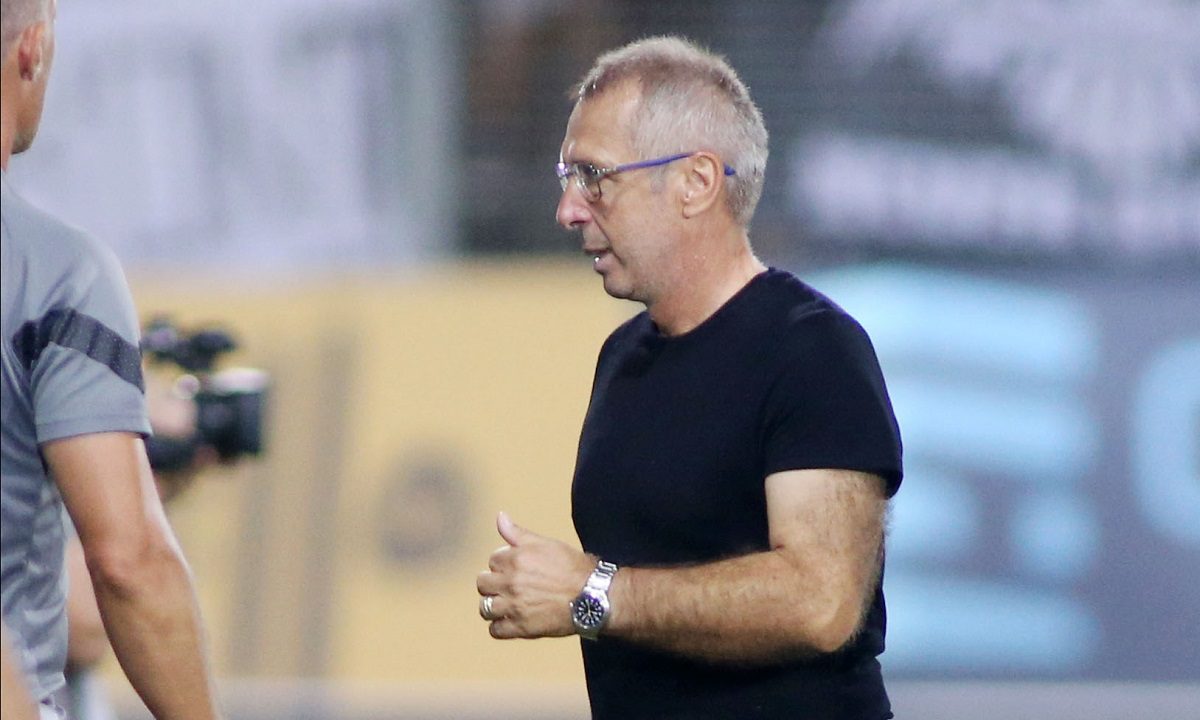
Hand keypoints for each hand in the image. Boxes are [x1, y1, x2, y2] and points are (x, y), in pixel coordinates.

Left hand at [476, 512, 594, 638]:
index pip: (492, 560)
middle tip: (509, 587)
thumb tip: (500, 516)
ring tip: (508, 605)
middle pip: (482, 584)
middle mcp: (511, 582)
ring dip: (493, 606)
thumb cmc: (573, 568)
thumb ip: (517, 533)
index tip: (516, 570)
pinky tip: (512, 621)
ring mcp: (514, 606)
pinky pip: (495, 630)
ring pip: (484, 608)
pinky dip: (500, 627)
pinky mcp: (521, 628)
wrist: (593, 597)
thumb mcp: (546, 544)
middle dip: (493, 584)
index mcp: (516, 558)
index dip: (504, 564)